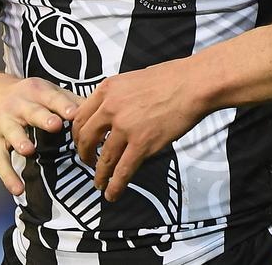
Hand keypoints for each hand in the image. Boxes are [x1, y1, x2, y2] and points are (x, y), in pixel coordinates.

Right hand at [0, 75, 83, 194]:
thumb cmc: (30, 97)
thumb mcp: (48, 92)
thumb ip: (72, 101)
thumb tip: (102, 112)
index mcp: (36, 91)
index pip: (52, 97)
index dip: (62, 105)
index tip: (73, 113)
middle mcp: (18, 105)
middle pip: (32, 112)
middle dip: (43, 118)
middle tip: (55, 125)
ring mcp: (4, 123)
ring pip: (13, 133)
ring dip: (20, 141)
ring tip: (29, 150)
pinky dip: (8, 176)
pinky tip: (18, 190)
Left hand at [72, 59, 205, 201]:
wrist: (193, 84)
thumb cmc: (171, 78)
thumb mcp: (133, 79)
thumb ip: (118, 95)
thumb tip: (110, 111)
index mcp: (108, 89)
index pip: (80, 115)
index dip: (78, 134)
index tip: (82, 141)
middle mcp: (111, 107)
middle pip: (86, 138)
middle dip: (84, 154)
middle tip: (88, 161)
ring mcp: (125, 127)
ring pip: (104, 158)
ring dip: (99, 175)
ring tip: (100, 183)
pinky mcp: (142, 144)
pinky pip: (122, 171)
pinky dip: (115, 186)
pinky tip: (112, 193)